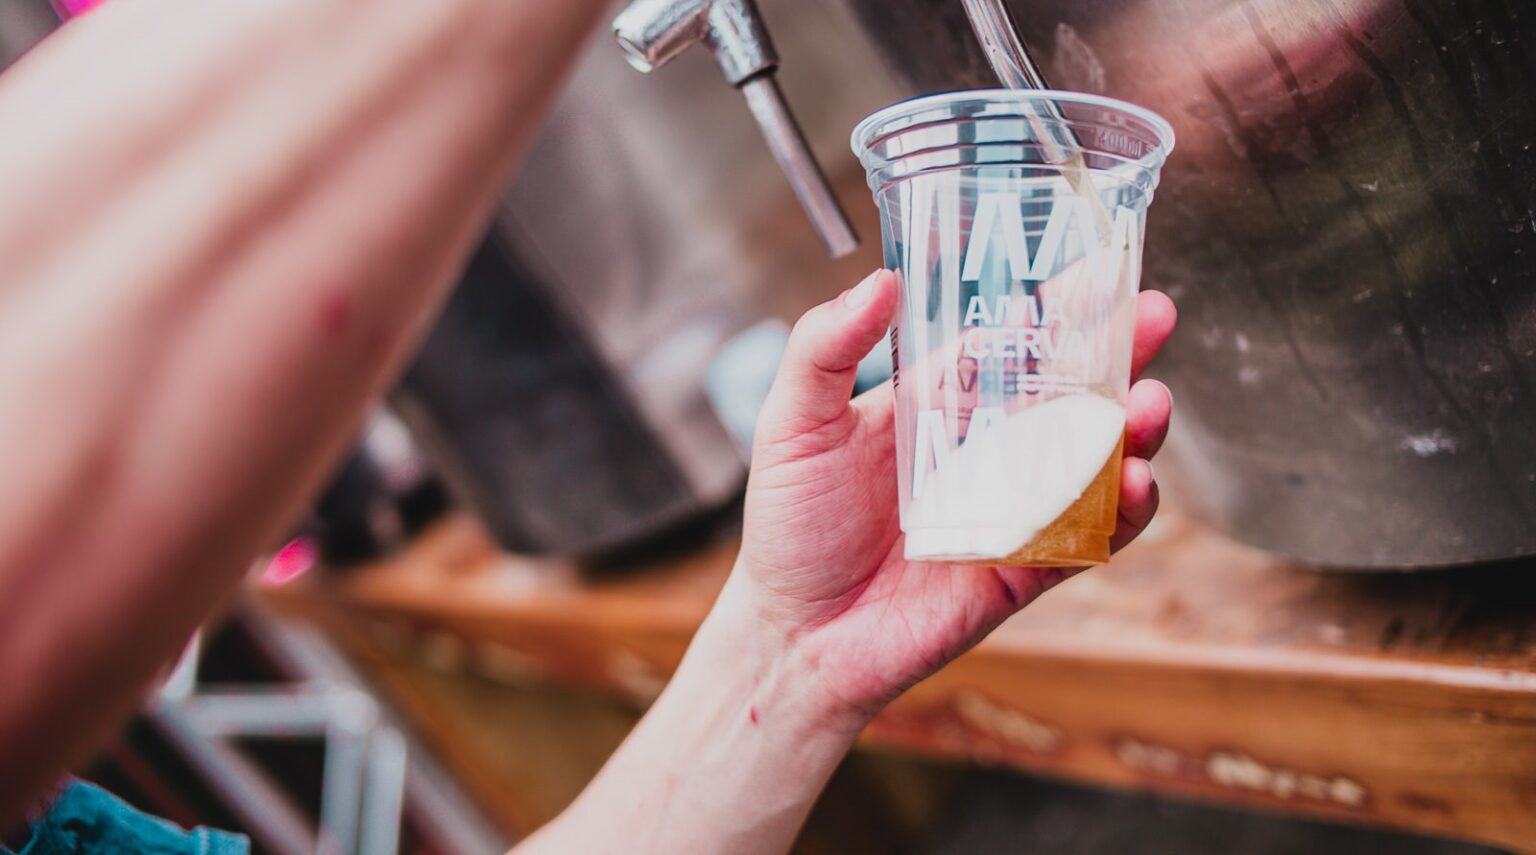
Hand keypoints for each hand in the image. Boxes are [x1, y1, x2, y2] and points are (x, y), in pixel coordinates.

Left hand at [732, 269, 1176, 726]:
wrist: (794, 633)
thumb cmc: (790, 526)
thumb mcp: (793, 423)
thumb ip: (824, 348)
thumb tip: (881, 280)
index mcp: (939, 403)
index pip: (1011, 340)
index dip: (1060, 306)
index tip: (1105, 269)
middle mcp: (985, 448)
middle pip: (1070, 390)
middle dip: (1120, 354)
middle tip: (1159, 318)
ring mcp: (1012, 507)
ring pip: (1093, 460)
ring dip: (1131, 431)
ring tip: (1149, 407)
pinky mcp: (1026, 567)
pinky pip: (1089, 537)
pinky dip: (1120, 512)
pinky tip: (1131, 484)